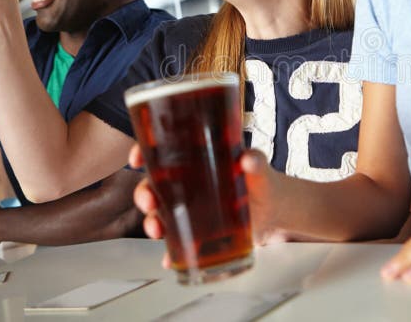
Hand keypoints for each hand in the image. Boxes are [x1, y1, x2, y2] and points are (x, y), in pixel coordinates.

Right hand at [130, 144, 291, 268]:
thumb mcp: (258, 167)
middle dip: (143, 194)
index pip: (161, 152)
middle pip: (153, 185)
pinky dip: (171, 252)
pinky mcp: (198, 230)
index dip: (143, 152)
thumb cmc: (261, 181)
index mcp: (195, 160)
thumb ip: (255, 160)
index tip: (136, 159)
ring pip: (160, 213)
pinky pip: (177, 241)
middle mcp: (187, 183)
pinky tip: (169, 257)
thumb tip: (248, 159)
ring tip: (157, 229)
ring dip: (151, 222)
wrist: (274, 210)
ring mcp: (190, 208)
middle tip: (149, 202)